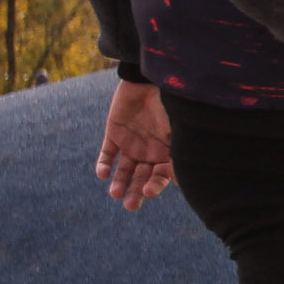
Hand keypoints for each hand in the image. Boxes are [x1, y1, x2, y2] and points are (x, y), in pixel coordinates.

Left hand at [96, 80, 174, 210]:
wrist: (148, 78)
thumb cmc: (168, 104)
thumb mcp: (176, 130)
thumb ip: (176, 153)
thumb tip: (181, 180)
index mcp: (166, 154)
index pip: (160, 177)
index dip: (155, 186)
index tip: (148, 191)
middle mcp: (149, 153)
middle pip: (141, 178)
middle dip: (136, 192)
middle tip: (129, 205)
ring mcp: (131, 145)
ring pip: (124, 170)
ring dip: (120, 183)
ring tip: (115, 193)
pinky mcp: (114, 135)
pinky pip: (107, 154)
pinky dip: (104, 164)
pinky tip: (102, 174)